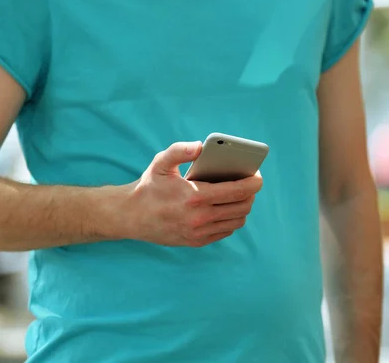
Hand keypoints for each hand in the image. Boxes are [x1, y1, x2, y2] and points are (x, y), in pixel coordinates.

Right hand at [123, 141, 262, 246]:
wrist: (131, 216)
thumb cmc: (149, 186)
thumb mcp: (160, 163)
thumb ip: (180, 150)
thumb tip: (201, 146)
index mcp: (195, 197)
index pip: (237, 191)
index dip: (253, 183)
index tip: (258, 176)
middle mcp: (200, 218)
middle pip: (242, 207)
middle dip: (250, 194)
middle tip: (249, 183)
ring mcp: (199, 233)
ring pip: (237, 221)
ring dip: (243, 208)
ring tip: (240, 195)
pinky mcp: (197, 242)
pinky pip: (225, 231)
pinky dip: (232, 219)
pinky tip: (227, 208)